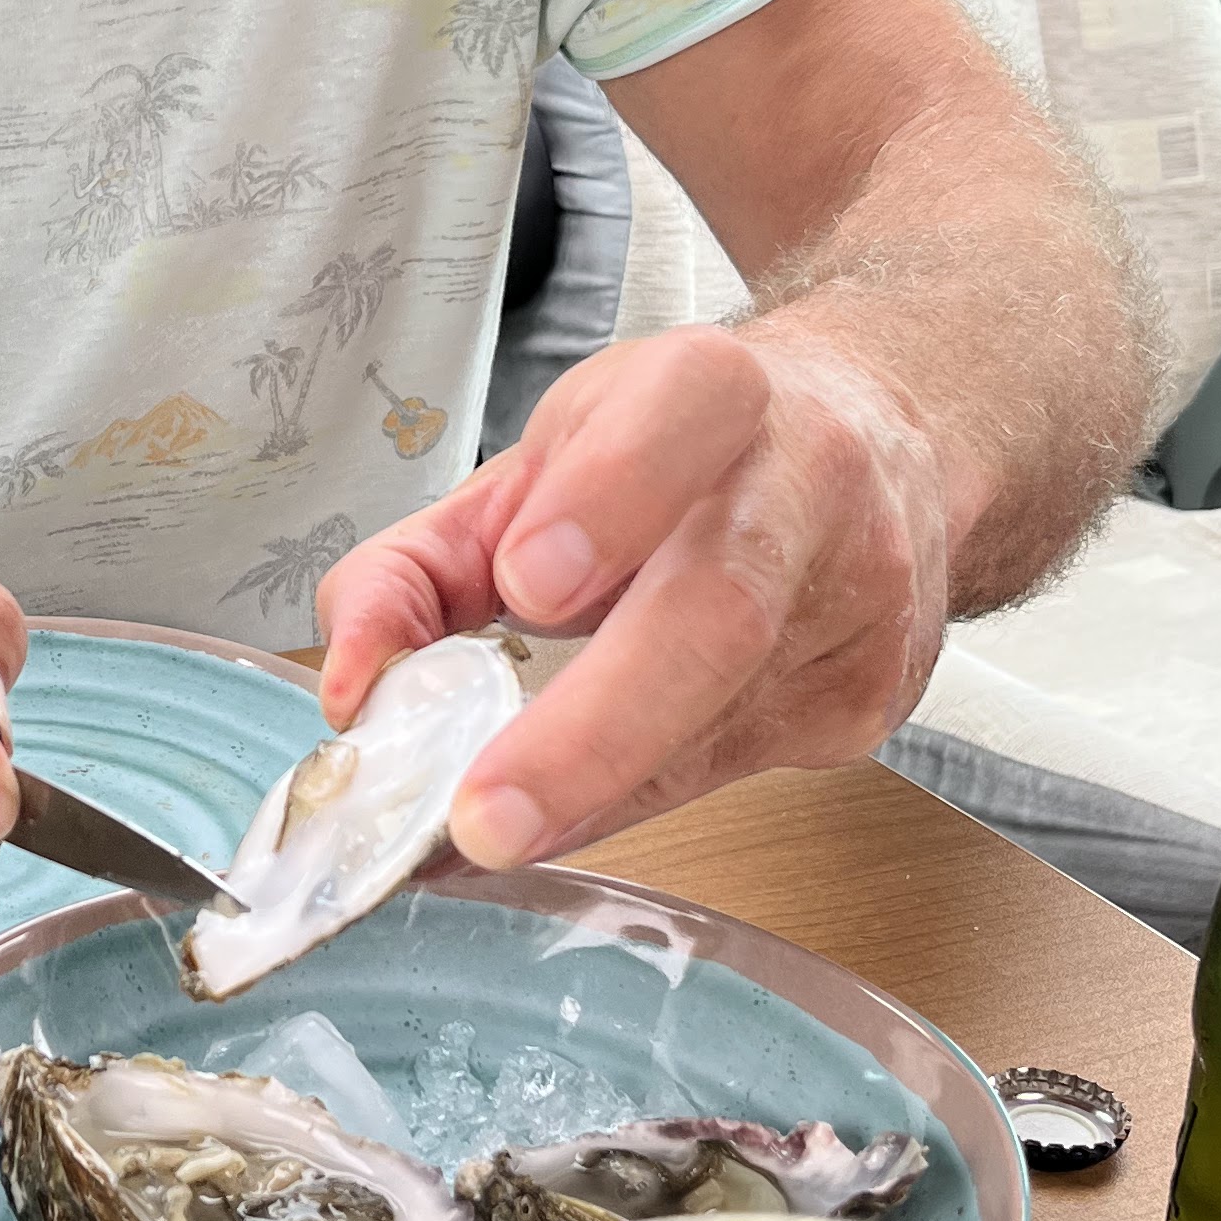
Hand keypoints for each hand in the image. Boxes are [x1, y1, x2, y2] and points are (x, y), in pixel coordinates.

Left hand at [314, 323, 951, 867]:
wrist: (864, 447)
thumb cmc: (676, 454)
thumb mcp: (535, 464)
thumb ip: (419, 563)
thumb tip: (353, 686)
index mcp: (717, 392)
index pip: (684, 416)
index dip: (611, 496)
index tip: (528, 585)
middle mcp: (810, 485)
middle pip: (721, 610)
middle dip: (595, 728)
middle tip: (486, 813)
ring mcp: (855, 601)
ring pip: (723, 722)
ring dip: (592, 790)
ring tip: (493, 827)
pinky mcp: (867, 700)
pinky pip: (730, 772)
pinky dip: (630, 798)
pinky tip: (577, 802)